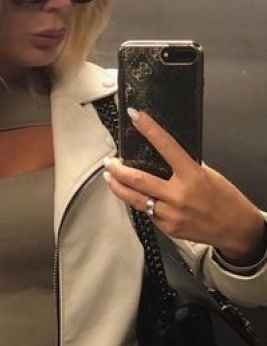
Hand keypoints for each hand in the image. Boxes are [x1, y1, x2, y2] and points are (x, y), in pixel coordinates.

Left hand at [103, 108, 265, 264]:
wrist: (235, 229)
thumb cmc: (225, 200)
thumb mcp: (209, 175)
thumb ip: (185, 167)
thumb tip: (165, 158)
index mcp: (192, 176)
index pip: (167, 147)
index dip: (149, 129)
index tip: (135, 117)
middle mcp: (178, 195)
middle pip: (138, 180)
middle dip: (118, 170)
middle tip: (110, 162)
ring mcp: (170, 213)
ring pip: (135, 199)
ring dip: (118, 187)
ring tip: (110, 178)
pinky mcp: (167, 227)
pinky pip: (147, 213)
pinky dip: (140, 203)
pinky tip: (134, 197)